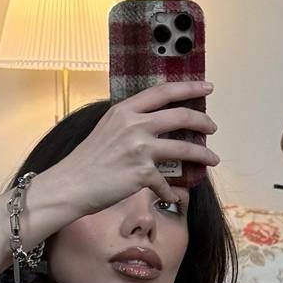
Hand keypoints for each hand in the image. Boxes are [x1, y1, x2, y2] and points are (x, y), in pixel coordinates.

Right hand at [36, 78, 219, 218]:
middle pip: (181, 116)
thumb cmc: (87, 159)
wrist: (70, 184)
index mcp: (125, 110)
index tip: (206, 87)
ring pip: (185, 148)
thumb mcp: (107, 128)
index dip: (189, 88)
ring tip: (212, 159)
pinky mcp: (142, 173)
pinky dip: (172, 191)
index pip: (163, 91)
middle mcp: (134, 125)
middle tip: (212, 127)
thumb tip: (155, 124)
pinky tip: (174, 195)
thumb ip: (130, 122)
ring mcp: (140, 149)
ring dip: (204, 155)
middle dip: (203, 121)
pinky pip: (167, 182)